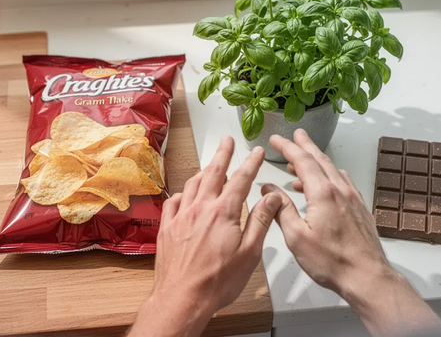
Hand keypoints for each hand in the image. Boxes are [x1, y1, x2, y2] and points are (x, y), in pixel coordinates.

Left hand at [129, 136, 281, 336]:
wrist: (182, 298)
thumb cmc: (216, 281)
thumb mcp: (250, 253)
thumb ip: (260, 221)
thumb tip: (272, 197)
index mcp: (223, 212)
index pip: (241, 179)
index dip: (251, 163)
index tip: (257, 152)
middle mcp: (200, 208)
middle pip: (213, 172)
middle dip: (223, 154)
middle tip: (227, 141)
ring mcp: (180, 217)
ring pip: (192, 184)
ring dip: (204, 171)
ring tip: (210, 165)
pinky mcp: (167, 228)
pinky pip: (174, 202)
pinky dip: (183, 193)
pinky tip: (186, 195)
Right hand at [264, 129, 390, 296]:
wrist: (367, 276)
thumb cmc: (331, 261)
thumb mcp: (297, 236)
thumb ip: (281, 209)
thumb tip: (268, 189)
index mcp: (323, 193)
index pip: (302, 161)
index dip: (287, 147)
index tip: (276, 139)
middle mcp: (340, 190)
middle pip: (320, 160)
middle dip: (305, 146)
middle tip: (296, 135)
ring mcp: (353, 198)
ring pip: (333, 170)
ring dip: (316, 162)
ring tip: (299, 165)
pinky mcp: (360, 209)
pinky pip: (343, 182)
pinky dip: (329, 176)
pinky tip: (324, 184)